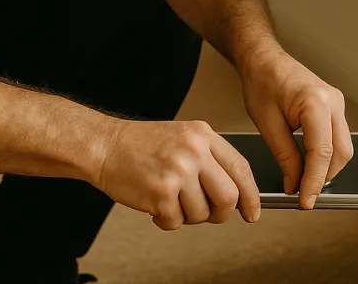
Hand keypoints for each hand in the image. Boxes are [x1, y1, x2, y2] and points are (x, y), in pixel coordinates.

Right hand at [93, 118, 260, 229]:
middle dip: (221, 213)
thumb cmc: (140, 144)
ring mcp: (178, 172)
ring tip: (170, 201)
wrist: (105, 145)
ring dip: (187, 216)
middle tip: (207, 213)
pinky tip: (156, 205)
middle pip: (229, 197)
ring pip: (202, 214)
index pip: (241, 168)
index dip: (251, 195)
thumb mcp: (183, 137)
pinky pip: (176, 222)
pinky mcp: (161, 192)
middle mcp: (194, 151)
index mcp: (203, 135)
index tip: (253, 212)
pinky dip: (166, 221)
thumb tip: (236, 193)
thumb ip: (210, 159)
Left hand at [239, 48, 352, 208]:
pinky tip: (310, 165)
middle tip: (304, 196)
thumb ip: (285, 156)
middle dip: (324, 178)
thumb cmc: (262, 82)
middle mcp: (333, 101)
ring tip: (305, 183)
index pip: (322, 152)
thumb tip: (295, 183)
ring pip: (344, 148)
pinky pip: (338, 137)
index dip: (314, 181)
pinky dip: (327, 155)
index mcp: (315, 102)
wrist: (264, 59)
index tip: (305, 200)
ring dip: (327, 168)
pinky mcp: (334, 107)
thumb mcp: (267, 123)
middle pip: (341, 153)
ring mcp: (337, 103)